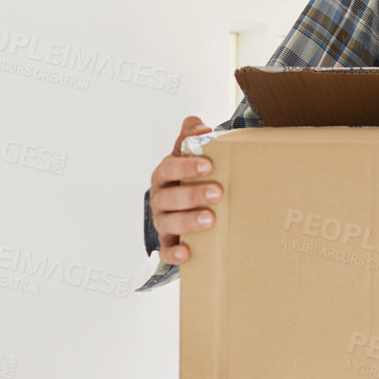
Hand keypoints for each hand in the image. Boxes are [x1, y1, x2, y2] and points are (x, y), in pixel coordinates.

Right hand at [149, 116, 222, 266]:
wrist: (186, 201)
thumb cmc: (189, 176)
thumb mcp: (189, 153)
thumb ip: (192, 136)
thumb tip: (199, 125)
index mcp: (164, 174)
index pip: (169, 168)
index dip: (186, 167)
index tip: (208, 165)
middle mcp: (160, 197)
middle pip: (169, 197)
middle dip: (193, 194)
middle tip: (218, 192)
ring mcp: (162, 220)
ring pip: (168, 222)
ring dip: (188, 221)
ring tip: (210, 219)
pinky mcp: (167, 242)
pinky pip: (165, 250)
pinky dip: (173, 253)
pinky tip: (186, 253)